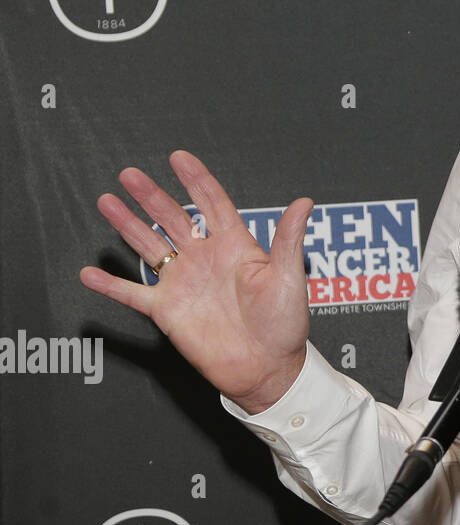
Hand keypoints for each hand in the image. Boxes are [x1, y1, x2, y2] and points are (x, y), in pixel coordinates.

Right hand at [79, 150, 311, 412]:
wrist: (267, 367)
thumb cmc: (285, 323)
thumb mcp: (289, 277)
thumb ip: (288, 239)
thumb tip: (305, 201)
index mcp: (236, 246)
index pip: (211, 204)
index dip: (196, 180)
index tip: (178, 157)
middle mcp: (205, 259)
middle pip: (172, 218)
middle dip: (151, 195)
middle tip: (130, 174)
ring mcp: (183, 283)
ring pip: (149, 246)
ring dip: (127, 224)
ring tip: (107, 201)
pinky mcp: (167, 311)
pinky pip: (133, 293)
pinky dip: (111, 284)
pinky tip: (89, 272)